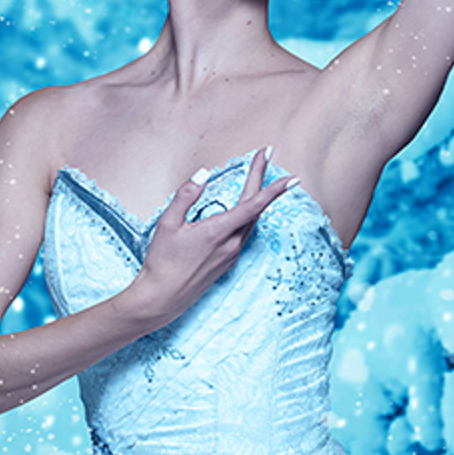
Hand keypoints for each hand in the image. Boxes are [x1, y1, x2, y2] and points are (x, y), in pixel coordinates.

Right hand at [126, 148, 294, 326]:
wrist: (161, 299)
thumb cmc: (162, 261)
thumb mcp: (168, 223)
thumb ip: (186, 195)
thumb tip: (203, 173)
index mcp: (218, 232)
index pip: (253, 205)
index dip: (274, 189)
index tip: (292, 177)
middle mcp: (230, 244)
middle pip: (254, 207)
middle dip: (262, 179)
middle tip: (266, 155)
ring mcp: (231, 254)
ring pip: (250, 220)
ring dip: (255, 196)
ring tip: (255, 174)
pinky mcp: (227, 261)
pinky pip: (243, 232)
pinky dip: (247, 213)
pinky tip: (241, 206)